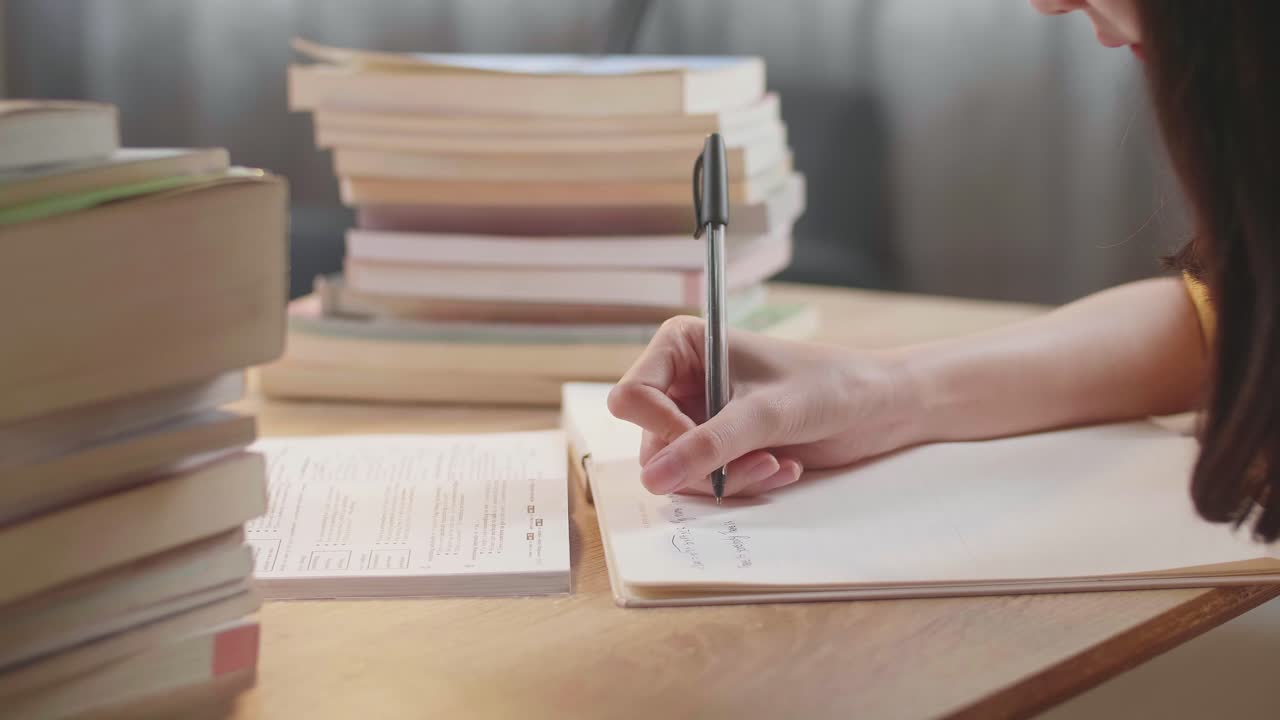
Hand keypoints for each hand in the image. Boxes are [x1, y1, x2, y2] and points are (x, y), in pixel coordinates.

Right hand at [607, 316, 920, 496]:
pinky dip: (741, 482)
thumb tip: (653, 479)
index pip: (630, 397)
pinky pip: (706, 481)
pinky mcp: (722, 445)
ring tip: (773, 464)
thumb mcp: (765, 415)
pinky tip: (783, 467)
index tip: (702, 443)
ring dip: (727, 478)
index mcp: (681, 347)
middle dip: (701, 463)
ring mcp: (700, 415)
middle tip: (752, 461)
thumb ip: (707, 446)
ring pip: (678, 469)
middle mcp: (683, 380)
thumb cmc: (828, 386)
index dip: (660, 428)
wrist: (879, 406)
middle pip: (652, 441)